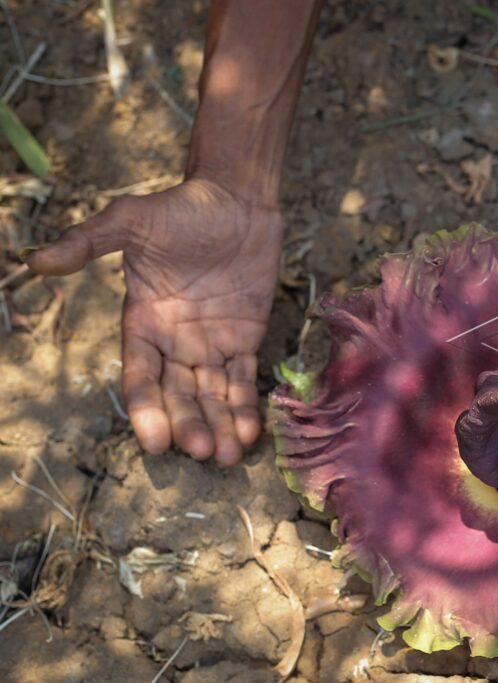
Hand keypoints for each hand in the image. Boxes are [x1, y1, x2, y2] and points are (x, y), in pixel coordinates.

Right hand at [24, 178, 281, 465]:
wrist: (236, 198)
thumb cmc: (180, 209)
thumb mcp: (130, 221)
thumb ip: (88, 242)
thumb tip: (35, 260)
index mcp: (143, 322)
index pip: (141, 375)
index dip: (147, 408)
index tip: (156, 441)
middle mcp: (175, 341)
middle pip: (179, 393)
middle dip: (189, 423)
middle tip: (201, 451)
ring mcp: (211, 343)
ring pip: (212, 394)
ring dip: (219, 425)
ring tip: (227, 457)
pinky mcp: (245, 338)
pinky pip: (243, 380)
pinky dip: (246, 407)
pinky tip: (250, 434)